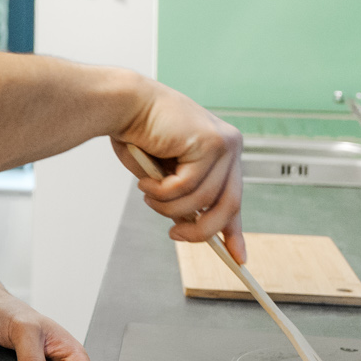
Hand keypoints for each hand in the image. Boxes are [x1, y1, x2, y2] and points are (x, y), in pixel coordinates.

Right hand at [110, 79, 246, 262]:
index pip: (233, 197)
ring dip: (168, 207)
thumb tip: (193, 225)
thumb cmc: (137, 134)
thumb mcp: (165, 174)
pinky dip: (161, 191)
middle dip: (200, 230)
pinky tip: (146, 182)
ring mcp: (224, 143)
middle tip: (175, 235)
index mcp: (221, 152)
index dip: (233, 231)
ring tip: (147, 194)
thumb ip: (183, 196)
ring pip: (202, 200)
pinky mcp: (210, 142)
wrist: (123, 103)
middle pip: (228, 205)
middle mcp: (229, 146)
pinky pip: (186, 187)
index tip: (237, 257)